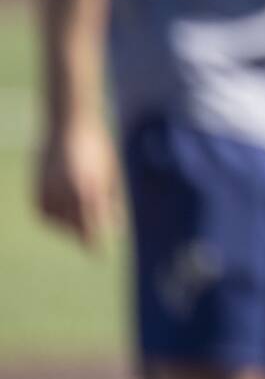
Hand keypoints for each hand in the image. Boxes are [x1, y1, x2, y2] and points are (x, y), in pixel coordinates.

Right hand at [34, 120, 120, 249]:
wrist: (68, 123)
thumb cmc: (98, 149)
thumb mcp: (111, 174)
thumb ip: (112, 202)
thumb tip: (115, 227)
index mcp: (89, 190)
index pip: (91, 228)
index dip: (94, 244)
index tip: (97, 254)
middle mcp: (66, 193)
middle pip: (75, 229)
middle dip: (86, 230)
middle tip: (95, 224)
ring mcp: (48, 191)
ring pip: (58, 223)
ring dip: (69, 222)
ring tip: (80, 200)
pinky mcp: (35, 190)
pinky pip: (44, 214)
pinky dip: (54, 215)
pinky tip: (65, 203)